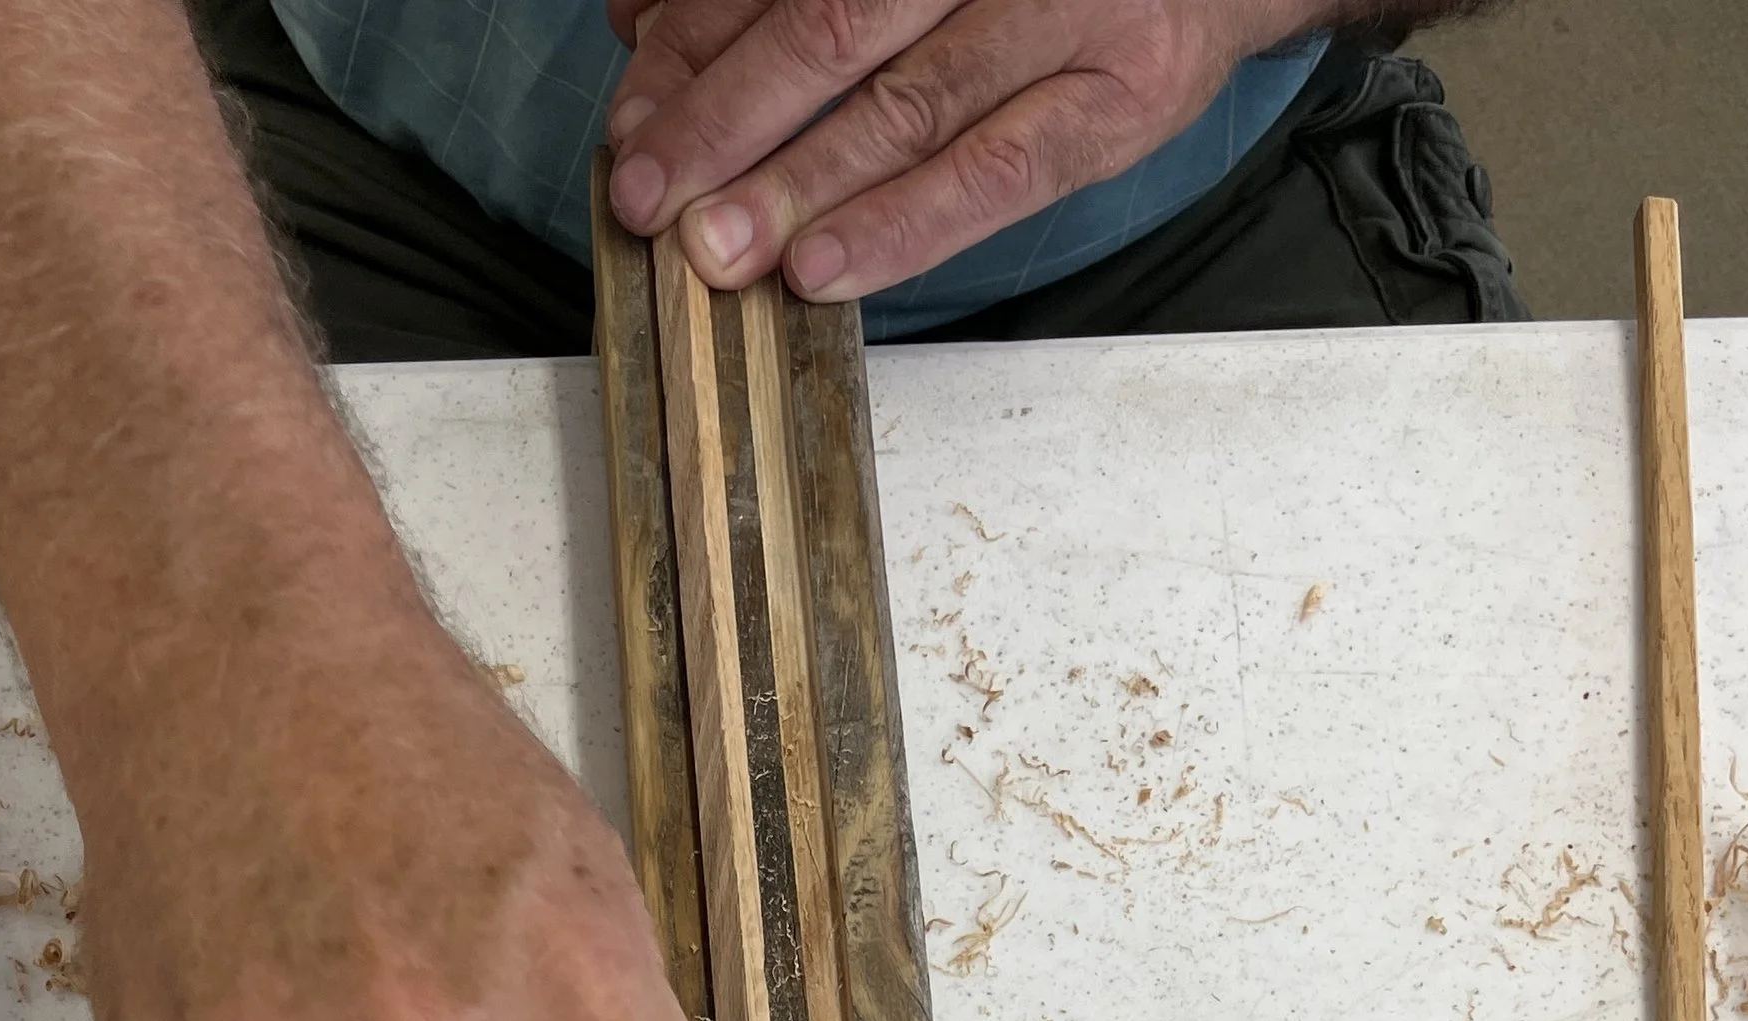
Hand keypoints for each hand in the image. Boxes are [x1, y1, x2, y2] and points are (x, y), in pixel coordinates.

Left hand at [603, 0, 1315, 298]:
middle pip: (830, 28)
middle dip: (721, 122)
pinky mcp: (1118, 100)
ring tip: (716, 249)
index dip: (692, 54)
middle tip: (648, 197)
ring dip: (795, 186)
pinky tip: (824, 268)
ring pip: (904, 106)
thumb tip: (642, 24)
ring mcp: (1060, 14)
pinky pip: (996, 174)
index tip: (630, 128)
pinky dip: (901, 225)